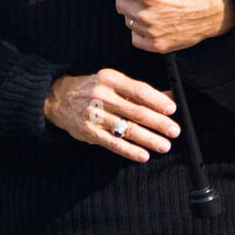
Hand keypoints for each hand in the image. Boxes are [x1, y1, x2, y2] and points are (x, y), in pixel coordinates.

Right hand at [44, 69, 180, 162]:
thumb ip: (140, 91)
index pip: (138, 90)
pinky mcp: (88, 131)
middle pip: (135, 111)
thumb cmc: (93, 89)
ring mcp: (94, 114)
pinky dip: (129, 150)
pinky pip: (113, 143)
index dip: (157, 101)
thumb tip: (169, 97)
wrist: (59, 98)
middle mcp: (101, 95)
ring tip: (164, 145)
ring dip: (148, 139)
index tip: (172, 109)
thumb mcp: (114, 83)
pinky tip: (143, 155)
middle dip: (158, 123)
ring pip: (126, 129)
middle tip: (174, 131)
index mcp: (110, 78)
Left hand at [95, 0, 234, 53]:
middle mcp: (147, 13)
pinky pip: (135, 37)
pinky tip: (150, 22)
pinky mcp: (157, 45)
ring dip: (133, 13)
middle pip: (120, 4)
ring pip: (127, 20)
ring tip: (149, 7)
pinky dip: (139, 30)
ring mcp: (151, 31)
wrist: (216, 12)